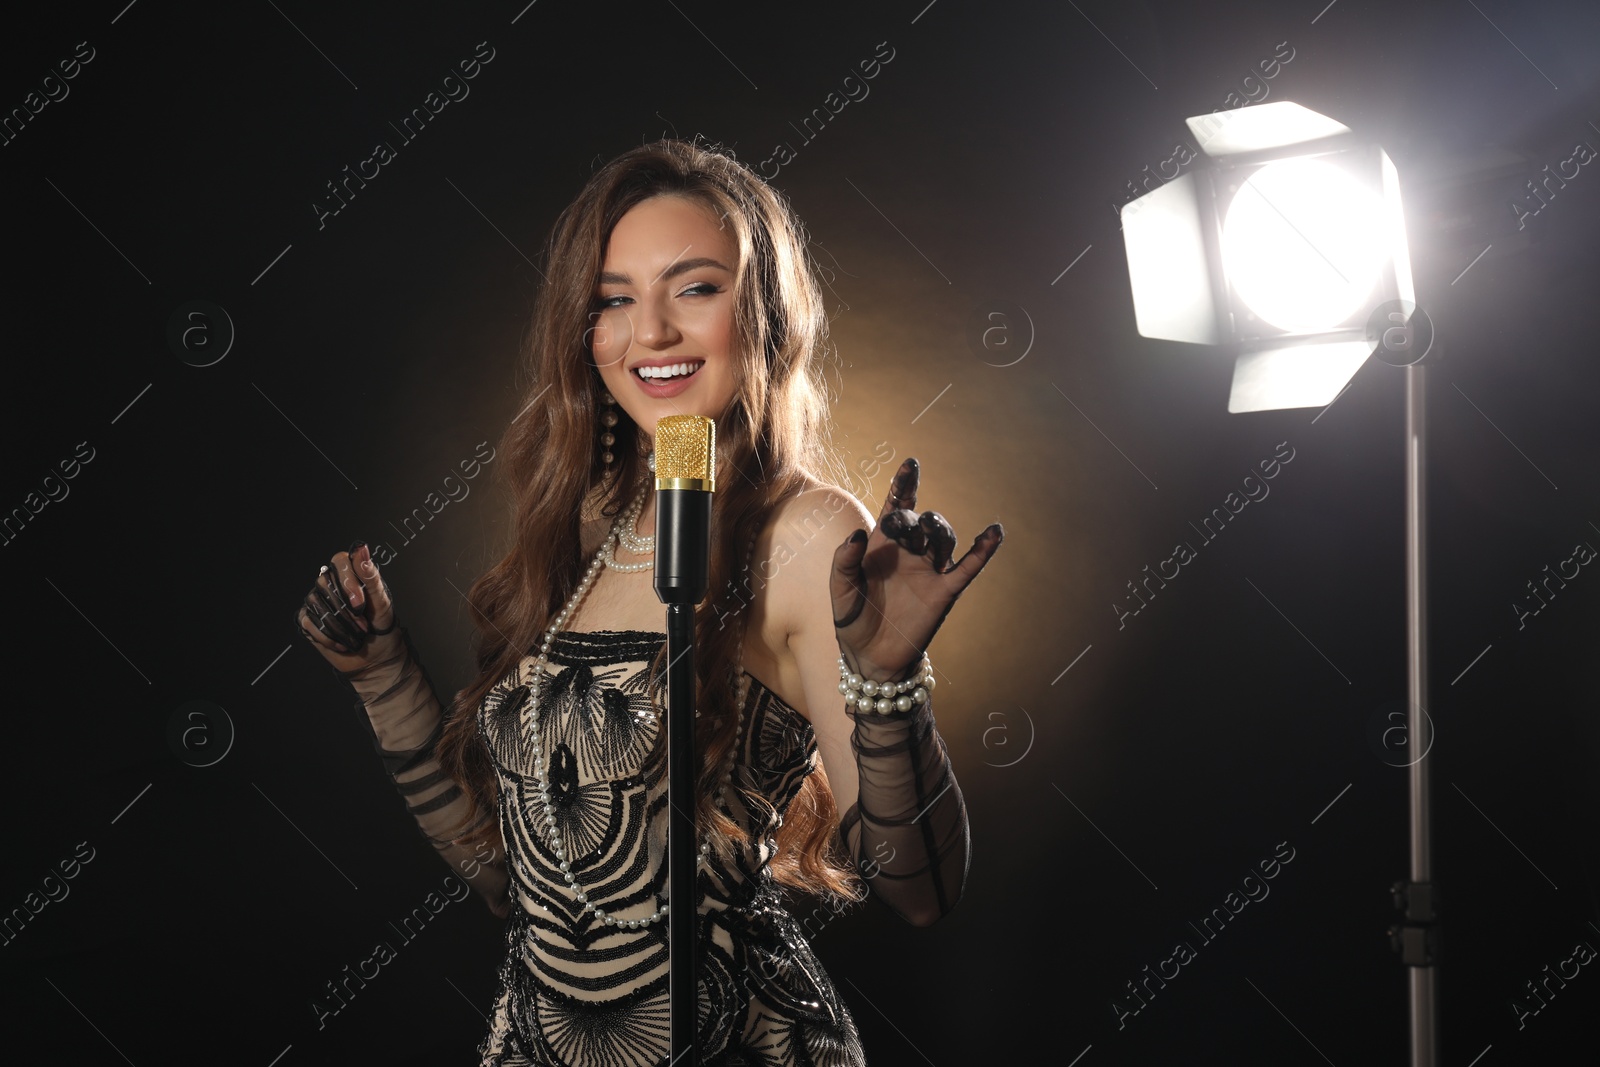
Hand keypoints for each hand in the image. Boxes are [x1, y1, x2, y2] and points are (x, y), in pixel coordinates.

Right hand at [294, 541, 403, 676]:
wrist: (377, 659)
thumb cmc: (382, 627)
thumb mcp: (382, 602)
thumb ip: (371, 576)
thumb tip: (361, 549)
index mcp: (351, 575)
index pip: (339, 560)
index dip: (347, 580)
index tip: (360, 602)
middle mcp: (331, 585)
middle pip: (324, 582)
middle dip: (345, 610)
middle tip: (363, 626)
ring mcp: (318, 602)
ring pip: (315, 603)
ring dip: (339, 625)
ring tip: (356, 636)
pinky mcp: (309, 620)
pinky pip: (309, 622)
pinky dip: (328, 637)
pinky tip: (342, 643)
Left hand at [829, 458, 1003, 681]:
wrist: (870, 656)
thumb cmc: (852, 618)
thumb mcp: (840, 588)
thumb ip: (844, 559)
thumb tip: (858, 533)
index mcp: (883, 544)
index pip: (898, 505)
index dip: (905, 484)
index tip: (911, 463)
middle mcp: (909, 553)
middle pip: (921, 521)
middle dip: (913, 518)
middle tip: (903, 526)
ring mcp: (928, 571)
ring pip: (943, 538)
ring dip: (939, 529)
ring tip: (930, 529)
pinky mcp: (943, 592)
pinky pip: (967, 568)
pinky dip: (982, 551)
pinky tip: (994, 533)